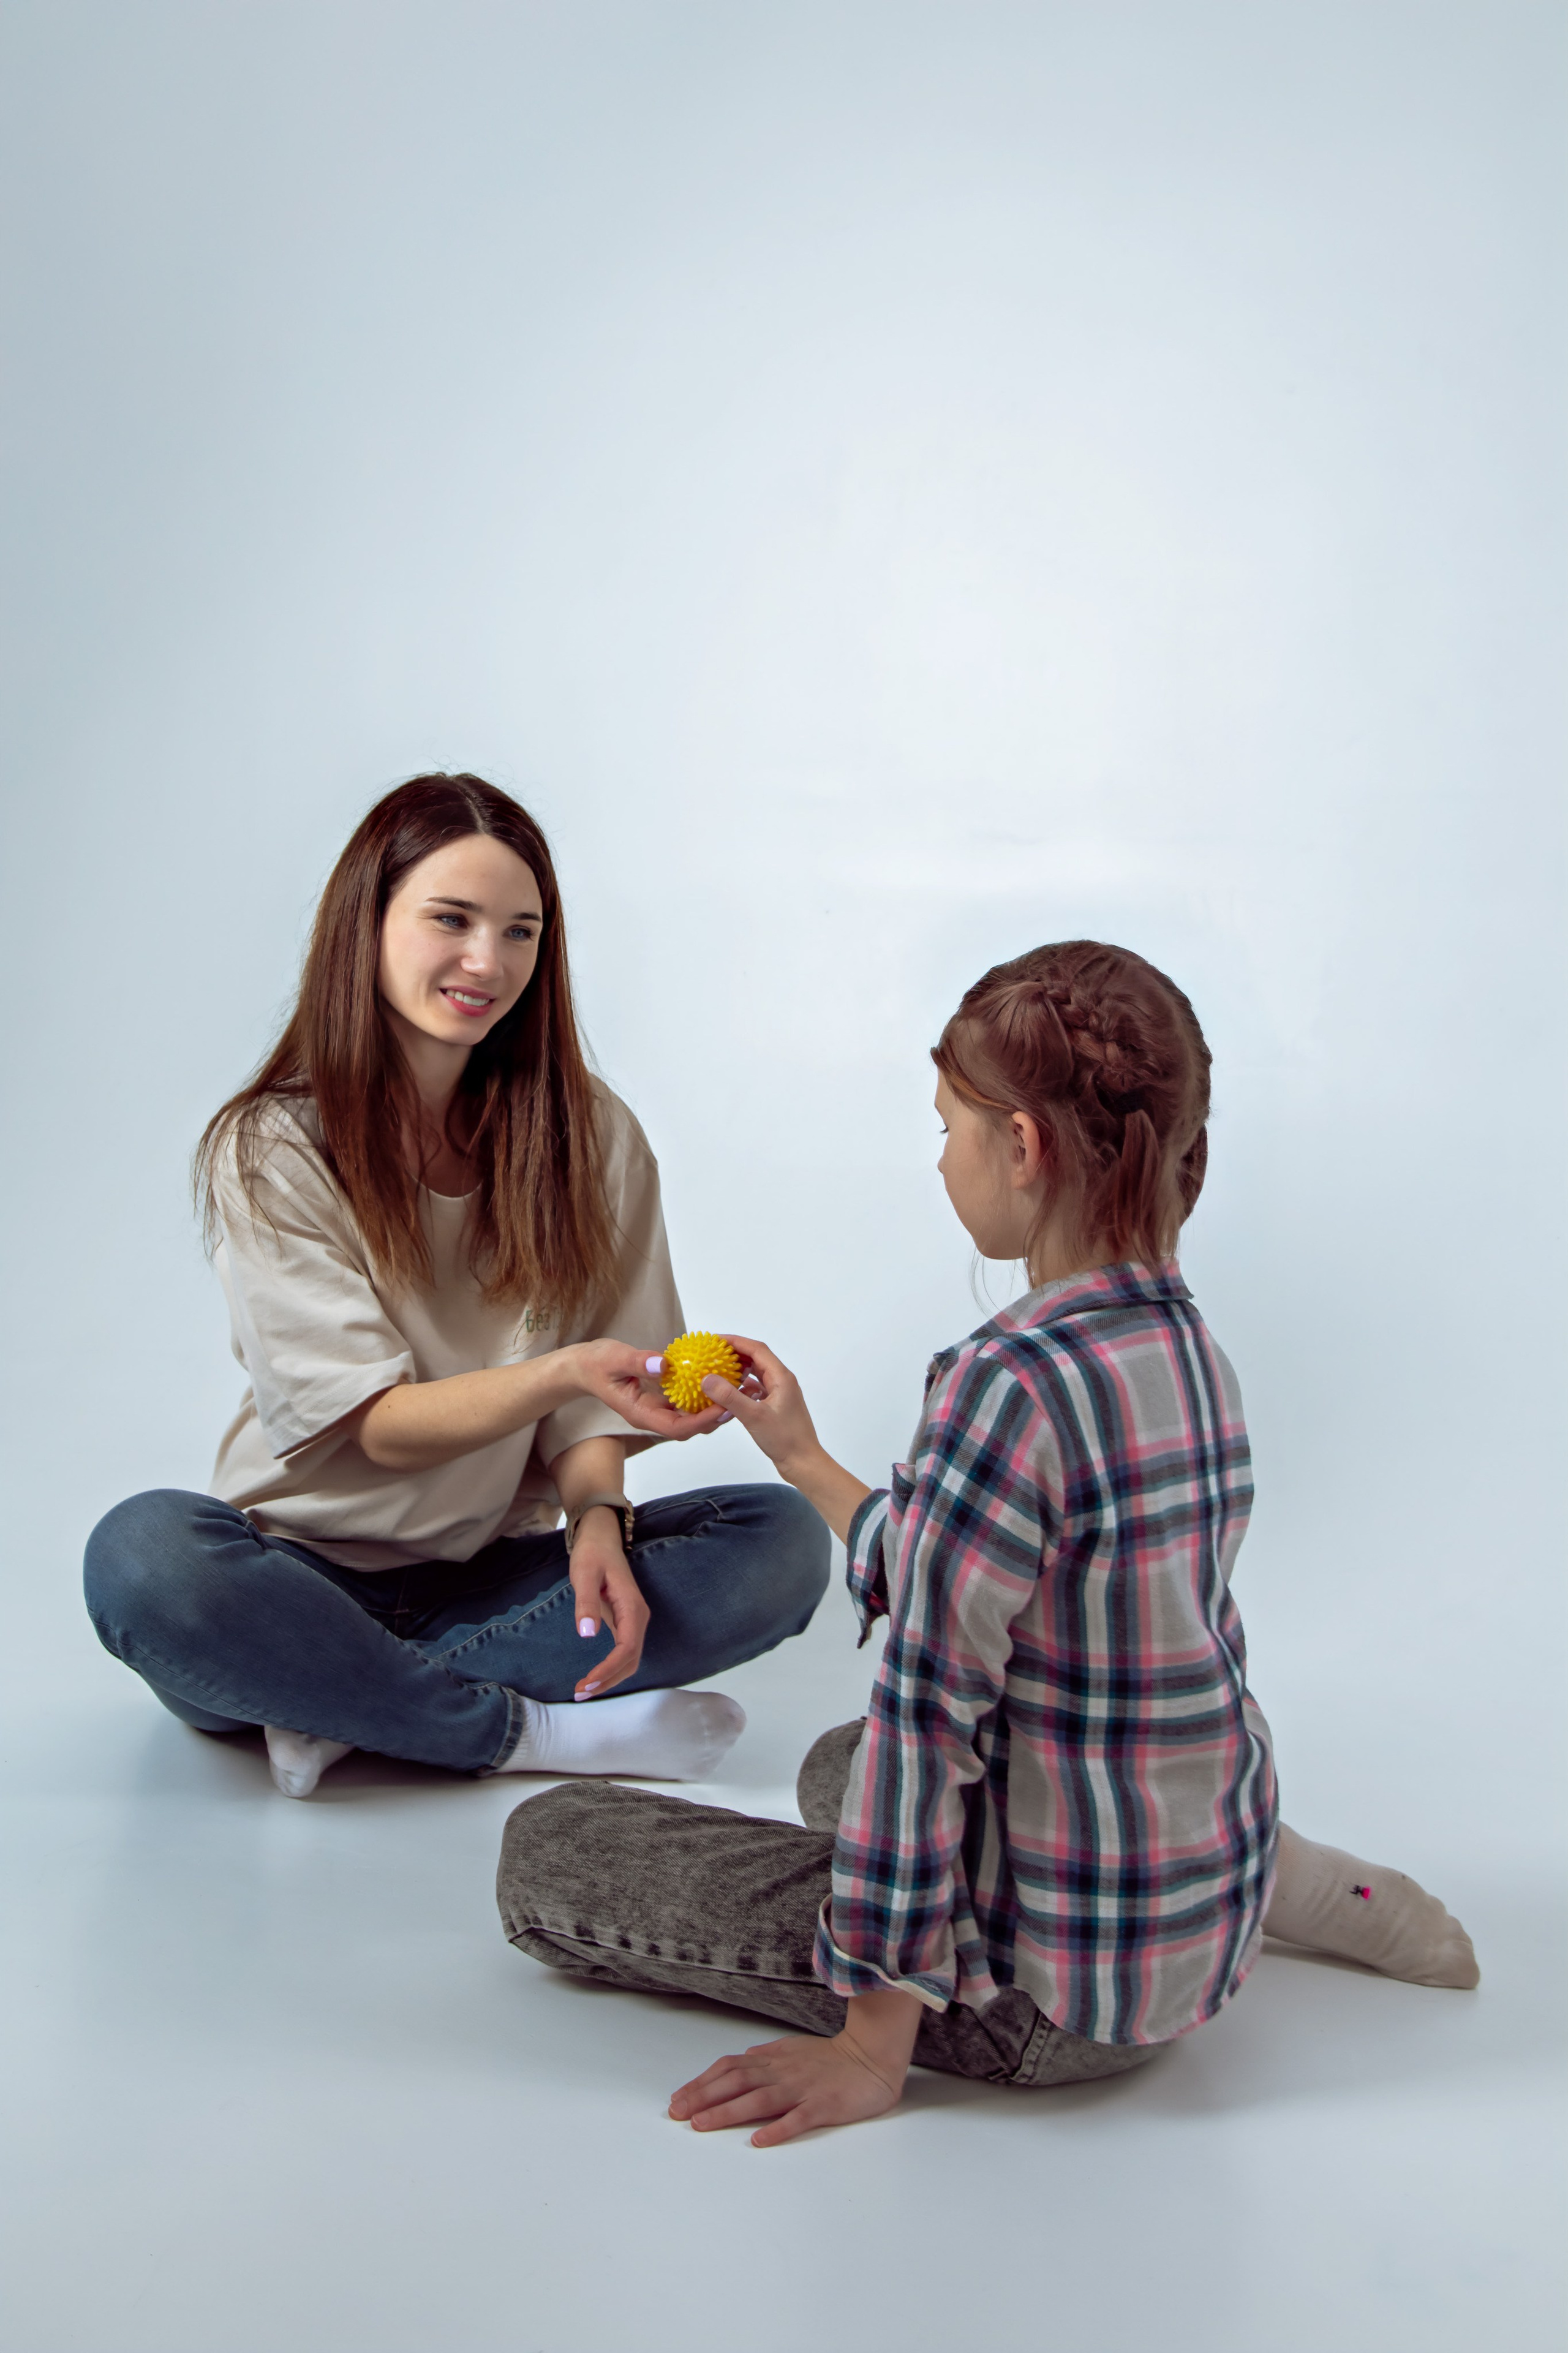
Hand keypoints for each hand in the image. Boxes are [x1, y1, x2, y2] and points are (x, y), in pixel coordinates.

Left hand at [568, 1520, 649, 1698]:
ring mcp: (633, 1621)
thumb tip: (588, 1634)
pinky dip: (611, 1669)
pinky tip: (594, 1676)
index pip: (627, 1648)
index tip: (587, 1682)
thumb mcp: (584, 1574)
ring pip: (629, 1659)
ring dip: (610, 1677)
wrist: (601, 1538)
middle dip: (609, 1680)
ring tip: (584, 1689)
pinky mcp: (625, 1622)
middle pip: (631, 1660)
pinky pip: (624, 1652)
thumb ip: (586, 1603)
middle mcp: (638, 1617)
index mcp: (632, 1607)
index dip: (609, 1669)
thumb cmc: (592, 1554)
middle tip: (580, 1692)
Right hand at [575, 1339, 727, 1440]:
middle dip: (714, 1417)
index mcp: (641, 1414)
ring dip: (712, 1406)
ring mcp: (656, 1408)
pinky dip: (701, 1392)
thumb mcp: (615, 1359)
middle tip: (738, 1399)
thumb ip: (639, 1362)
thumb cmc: (596, 1363)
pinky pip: (684, 1400)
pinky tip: (716, 1376)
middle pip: (689, 1427)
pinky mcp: (660, 1397)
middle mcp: (652, 1416)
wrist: (584, 1366)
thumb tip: (666, 1363)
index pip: (677, 1428)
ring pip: (689, 1415)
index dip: (702, 1422)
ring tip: (734, 1389)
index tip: (723, 1408)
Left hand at [669, 2017, 911, 2147]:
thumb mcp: (793, 2049)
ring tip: (702, 2125)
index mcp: (774, 2060)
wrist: (872, 2056)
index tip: (679, 2098)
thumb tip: (741, 2060)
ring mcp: (802, 2089)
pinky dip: (778, 2129)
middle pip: (737, 2082)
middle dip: (703, 2097)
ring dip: (728, 2111)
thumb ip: (766, 2057)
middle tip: (677, 2113)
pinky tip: (759, 2141)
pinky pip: (798, 2118)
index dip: (702, 2083)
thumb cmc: (832, 2058)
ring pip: (759, 2100)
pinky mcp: (823, 2106)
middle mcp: (782, 2072)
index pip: (730, 2069)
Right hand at [696, 1334, 819, 1478]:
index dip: (735, 1341)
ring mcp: (780, 1394)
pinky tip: (730, 1392)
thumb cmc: (785, 1439)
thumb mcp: (754, 1416)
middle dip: (735, 1353)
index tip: (714, 1340)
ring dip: (739, 1370)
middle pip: (757, 1358)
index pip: (757, 1349)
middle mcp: (782, 1382)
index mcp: (781, 1377)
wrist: (803, 1463)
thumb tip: (706, 1378)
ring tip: (717, 1369)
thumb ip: (729, 1396)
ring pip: (757, 1374)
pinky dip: (743, 1386)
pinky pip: (758, 1389)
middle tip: (712, 1353)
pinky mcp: (776, 1407)